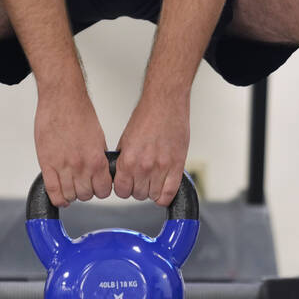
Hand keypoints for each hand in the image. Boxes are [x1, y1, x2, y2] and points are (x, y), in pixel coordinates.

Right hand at [34, 85, 112, 207]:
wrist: (62, 100)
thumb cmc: (79, 113)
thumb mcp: (98, 138)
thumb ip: (98, 158)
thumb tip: (98, 173)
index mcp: (96, 159)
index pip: (103, 190)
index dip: (100, 190)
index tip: (97, 187)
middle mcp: (81, 165)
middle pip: (86, 195)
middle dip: (86, 191)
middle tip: (82, 184)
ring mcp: (62, 165)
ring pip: (69, 195)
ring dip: (71, 194)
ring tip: (70, 186)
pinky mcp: (46, 163)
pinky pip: (52, 190)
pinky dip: (57, 198)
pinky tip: (60, 196)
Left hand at [114, 92, 190, 206]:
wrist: (165, 102)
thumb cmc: (147, 116)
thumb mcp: (126, 139)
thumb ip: (124, 160)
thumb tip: (121, 174)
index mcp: (128, 160)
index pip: (121, 191)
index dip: (124, 188)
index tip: (127, 184)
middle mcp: (144, 166)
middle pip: (138, 195)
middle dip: (138, 189)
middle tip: (142, 178)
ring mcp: (161, 167)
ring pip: (154, 196)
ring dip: (153, 190)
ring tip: (154, 179)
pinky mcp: (177, 165)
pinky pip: (170, 192)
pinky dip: (166, 195)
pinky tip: (164, 187)